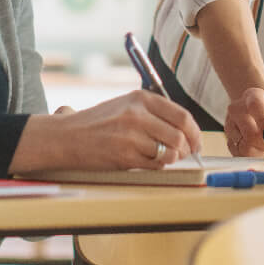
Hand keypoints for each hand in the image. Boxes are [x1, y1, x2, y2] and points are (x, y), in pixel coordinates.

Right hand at [10, 91, 202, 172]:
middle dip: (187, 149)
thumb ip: (154, 113)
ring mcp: (131, 135)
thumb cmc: (99, 123)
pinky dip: (157, 166)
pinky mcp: (125, 155)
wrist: (67, 136)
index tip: (196, 142)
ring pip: (169, 152)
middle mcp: (138, 114)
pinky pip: (155, 164)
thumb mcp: (126, 106)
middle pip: (179, 136)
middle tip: (184, 154)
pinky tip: (148, 162)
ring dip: (172, 159)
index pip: (182, 116)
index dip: (194, 132)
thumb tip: (186, 131)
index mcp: (141, 98)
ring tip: (163, 158)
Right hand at [224, 87, 263, 156]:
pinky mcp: (228, 138)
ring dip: (259, 151)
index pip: (255, 107)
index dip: (263, 122)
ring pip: (244, 146)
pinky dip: (251, 155)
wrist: (259, 113)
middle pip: (249, 133)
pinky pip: (239, 153)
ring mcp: (230, 124)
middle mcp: (237, 108)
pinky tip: (257, 147)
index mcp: (253, 96)